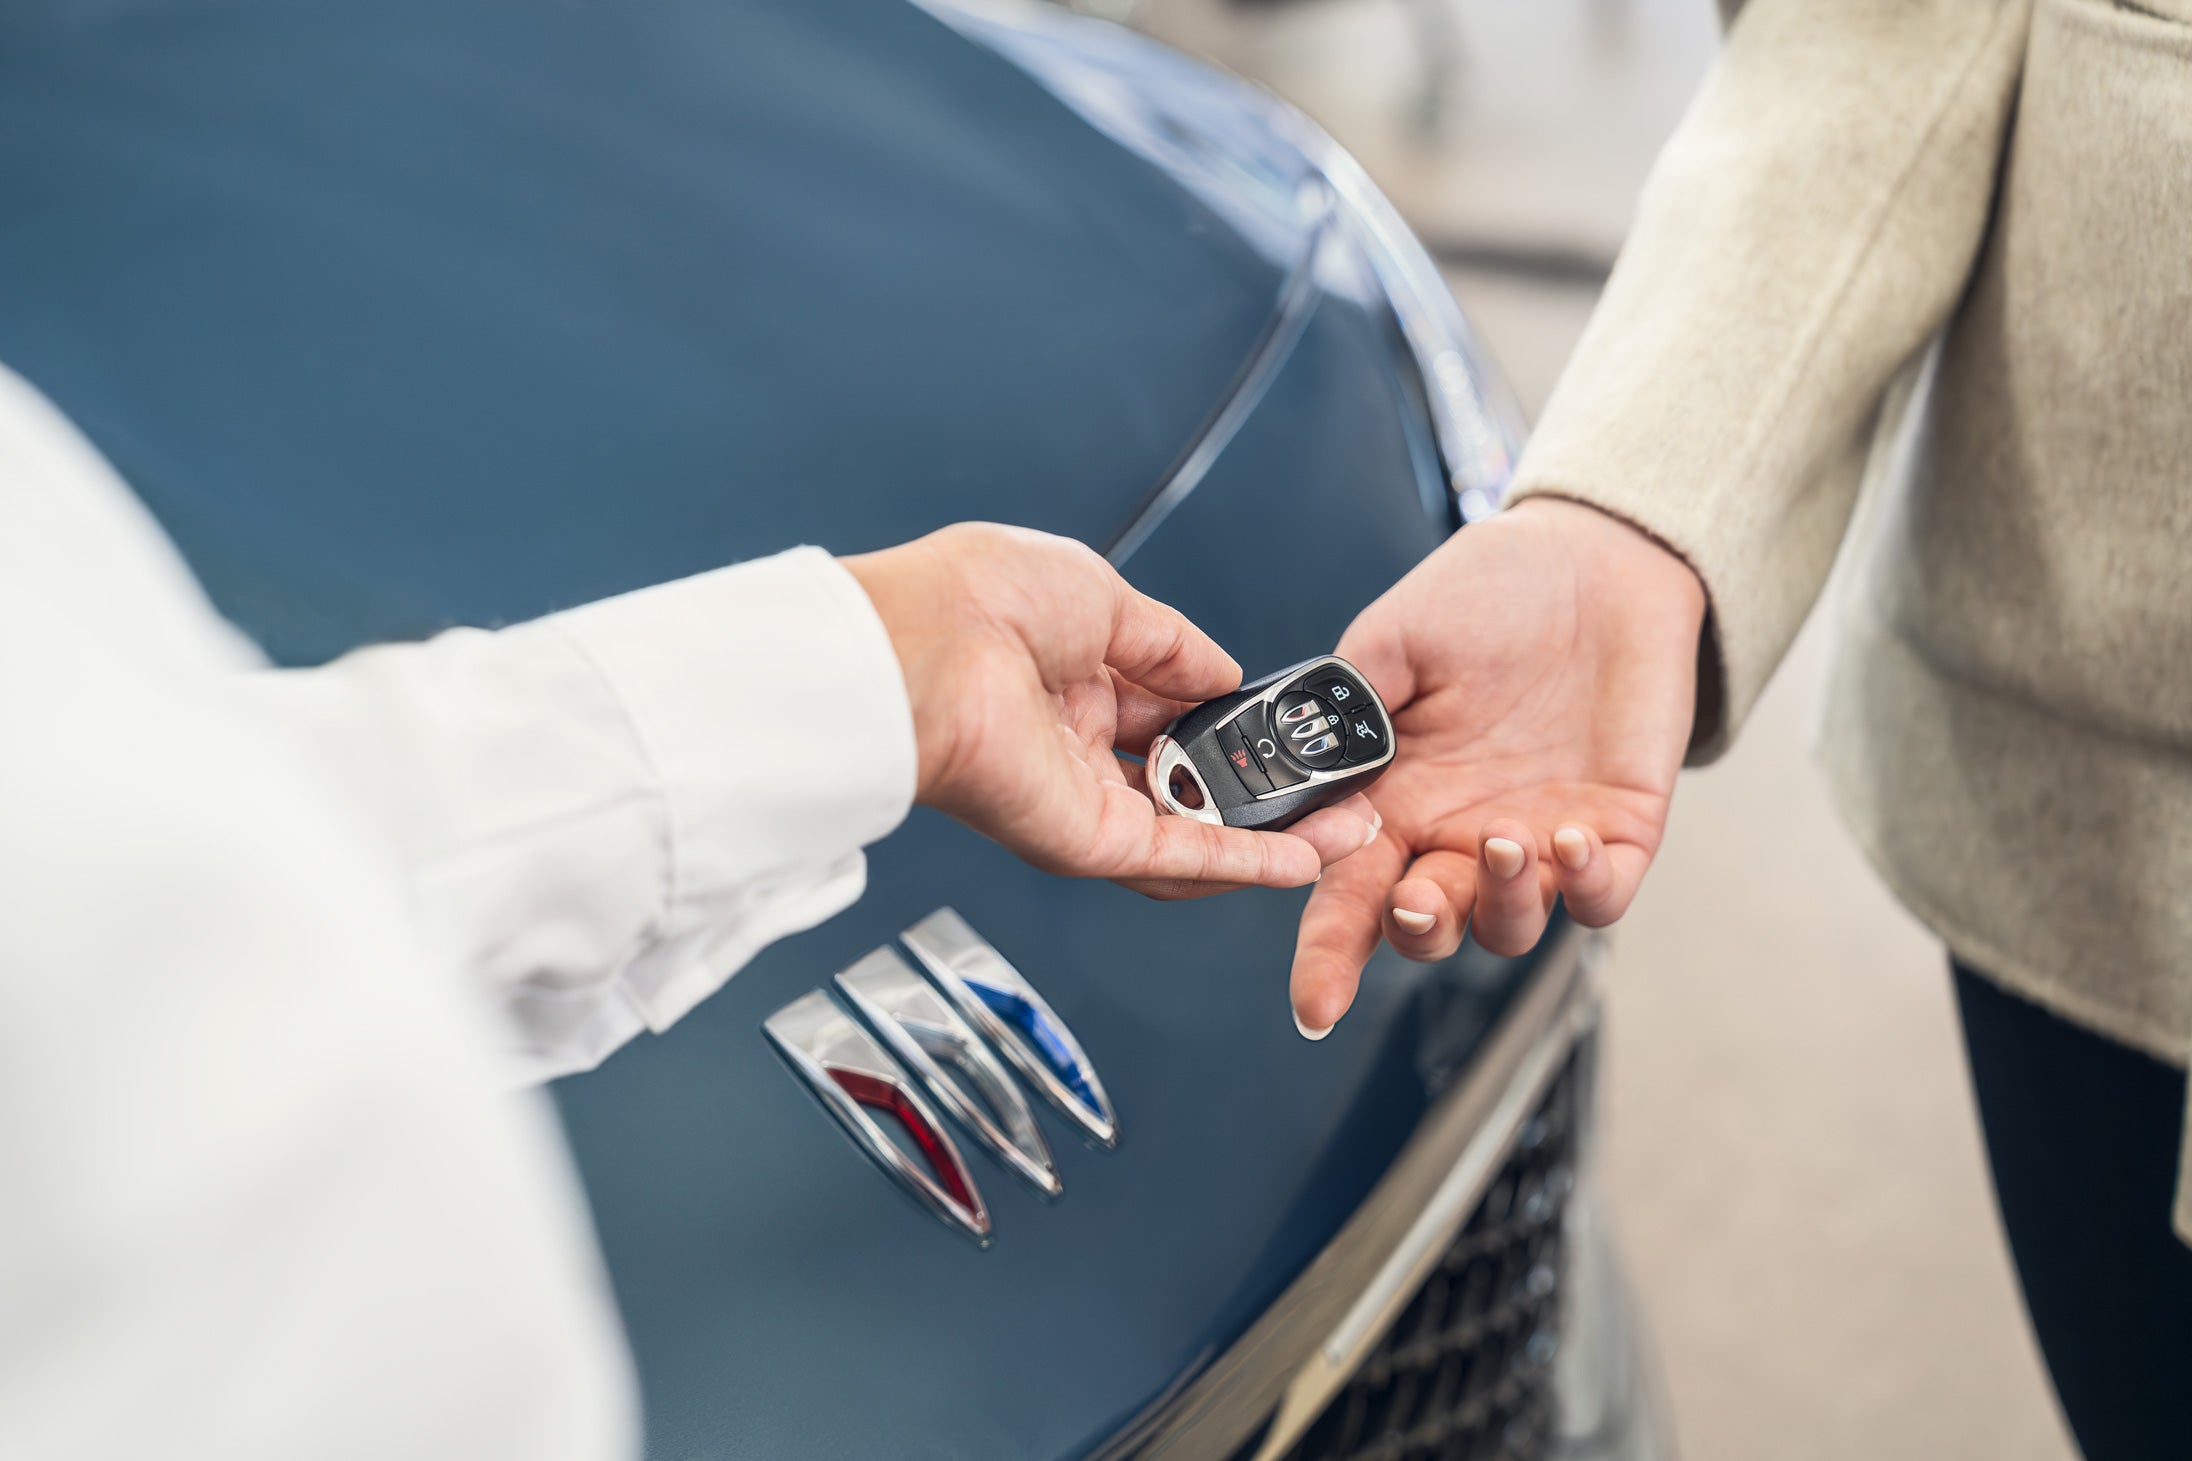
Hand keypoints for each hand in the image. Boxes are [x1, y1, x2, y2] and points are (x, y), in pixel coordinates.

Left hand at [844, 523, 1378, 896]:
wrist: (920, 650)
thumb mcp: (1103, 595)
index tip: (1285, 723)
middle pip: (1184, 780)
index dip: (1228, 720)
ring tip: (1343, 827)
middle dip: (1261, 786)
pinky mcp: (1081, 843)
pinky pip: (1179, 857)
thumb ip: (1172, 645)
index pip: (1166, 708)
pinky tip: (1303, 857)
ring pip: (1193, 831)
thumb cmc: (977, 601)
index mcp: (1067, 674)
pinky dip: (1245, 862)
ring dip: (1272, 834)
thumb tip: (1224, 675)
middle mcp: (1071, 743)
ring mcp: (1077, 798)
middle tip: (1330, 785)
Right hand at [1289, 498, 1705, 1033]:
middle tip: (1418, 903)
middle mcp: (1458, 832)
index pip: (1348, 895)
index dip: (1327, 958)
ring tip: (1505, 841)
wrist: (1595, 556)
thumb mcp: (1394, 639)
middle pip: (1425, 928)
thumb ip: (1346, 711)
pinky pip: (1599, 899)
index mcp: (1395, 797)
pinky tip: (1571, 836)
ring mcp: (1536, 838)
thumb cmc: (1489, 589)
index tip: (1314, 1007)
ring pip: (1509, 926)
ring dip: (1500, 903)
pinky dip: (1584, 886)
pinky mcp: (1618, 832)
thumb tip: (1309, 775)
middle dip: (1416, 933)